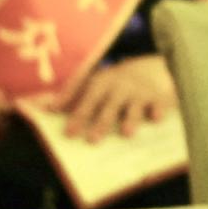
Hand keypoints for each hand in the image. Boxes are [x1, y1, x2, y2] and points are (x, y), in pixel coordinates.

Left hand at [59, 55, 176, 142]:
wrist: (154, 68)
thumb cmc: (118, 82)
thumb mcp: (98, 83)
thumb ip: (75, 95)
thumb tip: (48, 108)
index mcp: (101, 83)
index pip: (84, 96)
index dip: (74, 109)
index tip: (64, 126)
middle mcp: (119, 87)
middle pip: (108, 106)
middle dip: (100, 122)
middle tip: (91, 140)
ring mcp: (139, 92)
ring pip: (133, 108)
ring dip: (130, 119)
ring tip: (126, 134)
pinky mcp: (159, 97)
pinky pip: (158, 105)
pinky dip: (157, 111)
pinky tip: (156, 119)